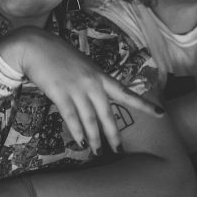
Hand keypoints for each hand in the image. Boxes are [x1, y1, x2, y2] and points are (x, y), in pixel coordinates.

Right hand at [0, 27, 162, 154]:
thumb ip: (90, 80)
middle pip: (107, 114)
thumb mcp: (81, 65)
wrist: (35, 46)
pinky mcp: (60, 93)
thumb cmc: (56, 54)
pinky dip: (77, 131)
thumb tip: (92, 98)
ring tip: (97, 150)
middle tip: (118, 149)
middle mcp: (92, 84)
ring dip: (94, 137)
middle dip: (113, 134)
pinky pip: (71, 117)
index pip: (126, 93)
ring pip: (90, 119)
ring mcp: (76, 89)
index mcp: (99, 75)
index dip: (144, 105)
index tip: (161, 114)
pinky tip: (80, 141)